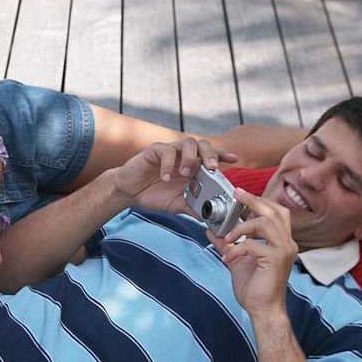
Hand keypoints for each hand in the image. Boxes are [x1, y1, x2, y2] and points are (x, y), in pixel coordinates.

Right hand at [111, 138, 236, 214]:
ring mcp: (169, 152)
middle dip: (211, 154)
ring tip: (186, 174)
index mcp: (192, 166)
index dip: (223, 154)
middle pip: (203, 145)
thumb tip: (208, 218)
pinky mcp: (154, 151)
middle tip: (213, 167)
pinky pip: (165, 151)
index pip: (211, 156)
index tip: (234, 159)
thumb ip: (192, 208)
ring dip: (190, 158)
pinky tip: (165, 178)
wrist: (128, 193)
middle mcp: (183, 156)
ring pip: (187, 143)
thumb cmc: (152, 195)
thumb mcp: (176, 204)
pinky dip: (168, 165)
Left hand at [207, 189, 297, 317]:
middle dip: (253, 200)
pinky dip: (236, 249)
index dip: (260, 201)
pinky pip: (253, 244)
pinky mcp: (276, 259)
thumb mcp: (236, 261)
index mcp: (281, 242)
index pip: (276, 212)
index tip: (240, 195)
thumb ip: (227, 245)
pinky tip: (227, 259)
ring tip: (228, 237)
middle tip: (236, 194)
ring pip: (265, 223)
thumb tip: (211, 230)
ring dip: (242, 226)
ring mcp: (283, 250)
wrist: (262, 310)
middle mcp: (286, 243)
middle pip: (273, 211)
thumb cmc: (254, 288)